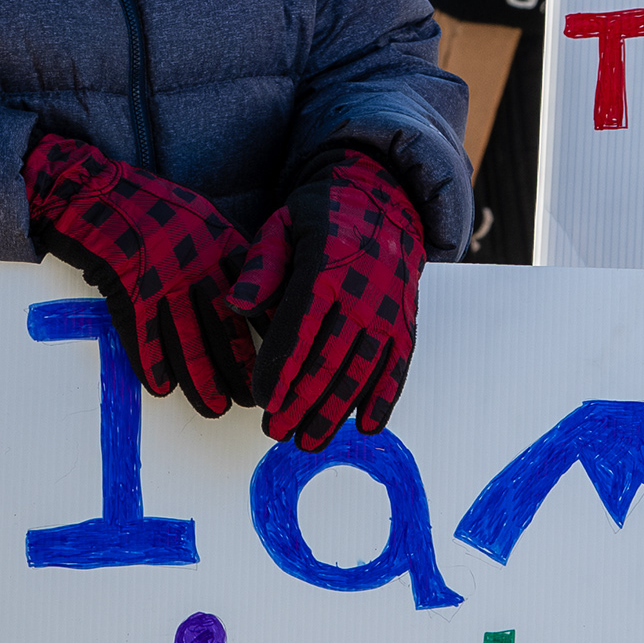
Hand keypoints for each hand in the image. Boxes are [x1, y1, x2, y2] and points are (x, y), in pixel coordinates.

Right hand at [27, 131, 248, 416]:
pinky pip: (141, 336)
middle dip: (239, 366)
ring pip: (185, 339)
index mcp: (220, 243)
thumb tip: (258, 297)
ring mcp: (159, 278)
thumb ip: (231, 254)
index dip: (267, 331)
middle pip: (223, 324)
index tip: (285, 360)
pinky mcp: (126, 290)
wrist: (94, 193)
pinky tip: (162, 389)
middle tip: (252, 400)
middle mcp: (195, 262)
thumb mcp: (205, 220)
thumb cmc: (152, 208)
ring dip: (200, 378)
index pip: (253, 293)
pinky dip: (151, 363)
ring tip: (214, 409)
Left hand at [225, 148, 424, 450]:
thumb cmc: (320, 218)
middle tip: (275, 432)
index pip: (299, 327)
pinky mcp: (406, 324)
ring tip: (309, 441)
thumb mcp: (282, 225)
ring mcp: (388, 311)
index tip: (262, 400)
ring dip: (336, 411)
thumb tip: (237, 304)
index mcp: (326, 266)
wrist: (384, 201)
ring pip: (362, 371)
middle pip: (330, 358)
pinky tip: (367, 427)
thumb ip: (260, 266)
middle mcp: (363, 292)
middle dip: (301, 402)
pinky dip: (384, 399)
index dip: (281, 368)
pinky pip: (397, 367)